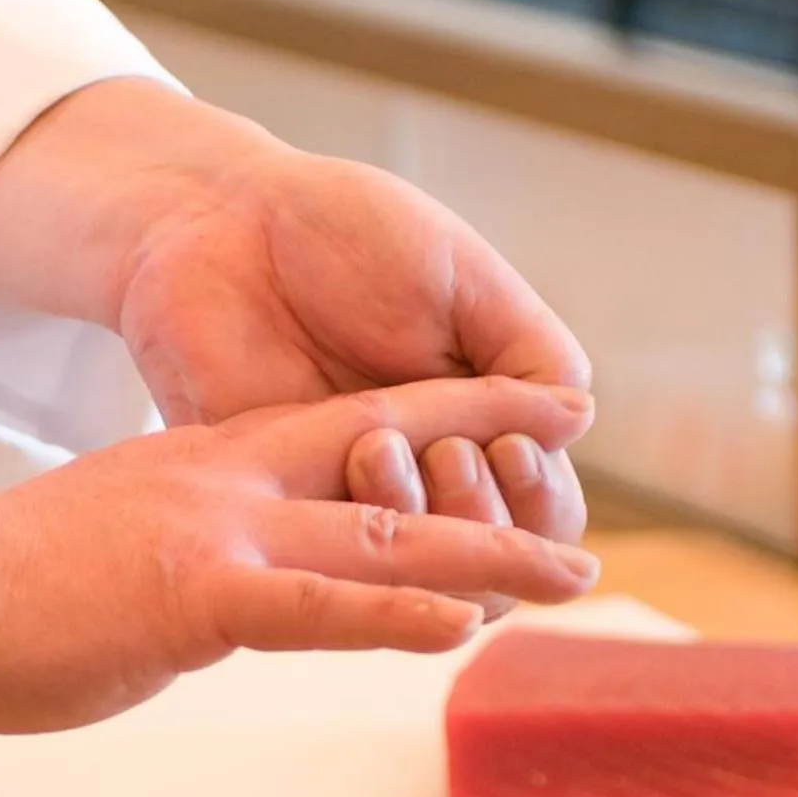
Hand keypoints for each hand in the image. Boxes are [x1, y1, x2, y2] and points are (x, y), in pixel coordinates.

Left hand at [0, 81, 590, 544]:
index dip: (541, 499)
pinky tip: (347, 474)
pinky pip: (323, 562)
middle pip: (491, 563)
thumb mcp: (461, 277)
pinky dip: (348, 538)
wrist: (219, 220)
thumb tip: (578, 421)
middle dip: (484, 519)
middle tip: (450, 452)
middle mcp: (421, 470)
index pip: (543, 509)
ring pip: (413, 575)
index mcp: (478, 418)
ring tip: (380, 449)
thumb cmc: (342, 232)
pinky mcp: (274, 504)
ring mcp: (346, 494)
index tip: (511, 446)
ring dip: (418, 521)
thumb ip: (528, 355)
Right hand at [0, 377, 596, 733]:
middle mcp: (235, 483)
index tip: (528, 430)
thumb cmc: (10, 579)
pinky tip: (459, 626)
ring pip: (383, 539)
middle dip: (503, 503)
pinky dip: (391, 615)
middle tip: (583, 535)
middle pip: (400, 481)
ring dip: (489, 561)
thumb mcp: (124, 540)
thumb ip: (192, 548)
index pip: (358, 432)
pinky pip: (313, 607)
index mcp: (218, 464)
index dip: (453, 430)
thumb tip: (223, 588)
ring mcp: (220, 534)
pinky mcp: (193, 595)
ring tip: (570, 580)